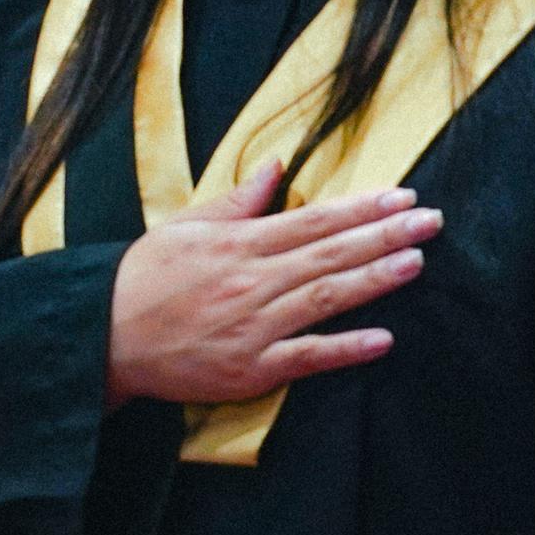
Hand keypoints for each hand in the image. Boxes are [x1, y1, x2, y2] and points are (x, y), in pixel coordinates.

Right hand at [106, 165, 436, 409]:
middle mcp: (251, 281)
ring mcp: (255, 326)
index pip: (311, 220)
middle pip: (329, 254)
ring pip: (326, 297)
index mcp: (236, 244)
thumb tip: (275, 168)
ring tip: (417, 261)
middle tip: (430, 221)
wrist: (103, 336)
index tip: (401, 196)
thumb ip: (236, 201)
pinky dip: (346, 348)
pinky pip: (308, 356)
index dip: (360, 208)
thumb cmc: (143, 279)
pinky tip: (382, 338)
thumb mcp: (183, 228)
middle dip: (384, 235)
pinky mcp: (253, 367)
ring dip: (375, 279)